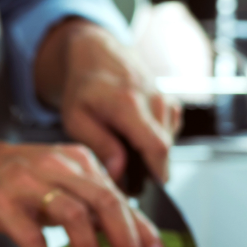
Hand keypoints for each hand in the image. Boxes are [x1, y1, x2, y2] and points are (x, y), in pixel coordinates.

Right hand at [0, 139, 162, 246]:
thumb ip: (88, 201)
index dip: (140, 229)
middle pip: (105, 201)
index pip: (118, 195)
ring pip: (74, 215)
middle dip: (125, 239)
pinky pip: (32, 236)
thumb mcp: (56, 177)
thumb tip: (127, 236)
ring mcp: (29, 183)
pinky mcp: (3, 203)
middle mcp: (58, 165)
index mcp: (78, 160)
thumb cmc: (11, 174)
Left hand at [33, 18, 181, 182]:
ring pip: (168, 141)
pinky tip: (133, 137)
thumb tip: (119, 172)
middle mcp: (154, 100)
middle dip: (149, 169)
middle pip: (165, 148)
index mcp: (129, 103)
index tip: (151, 190)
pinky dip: (154, 141)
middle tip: (126, 179)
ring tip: (124, 152)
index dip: (158, 172)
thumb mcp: (76, 119)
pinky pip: (169, 132)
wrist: (97, 56)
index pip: (156, 145)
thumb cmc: (83, 88)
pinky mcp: (170, 103)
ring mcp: (166, 100)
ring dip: (149, 154)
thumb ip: (99, 145)